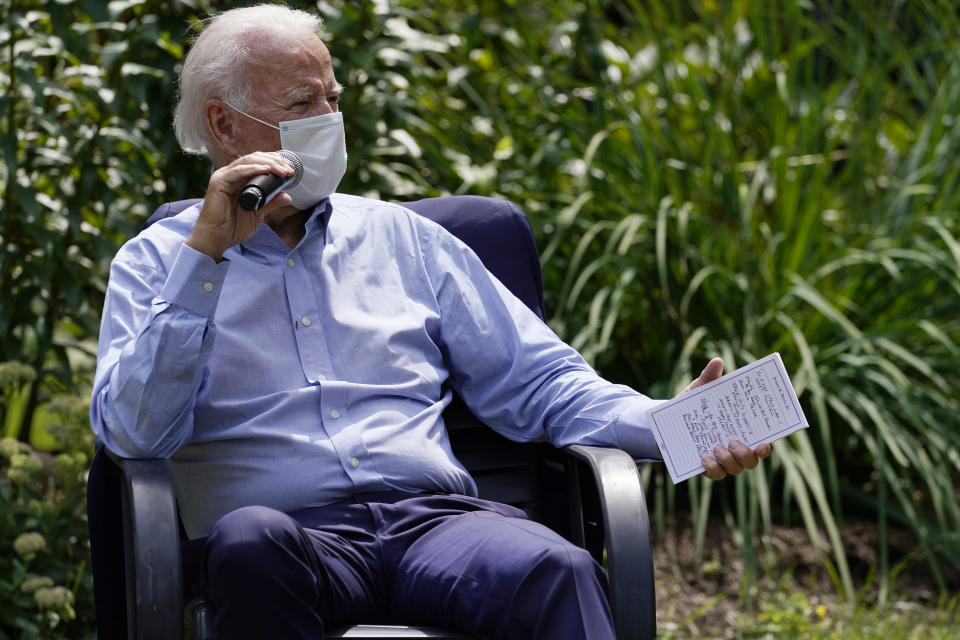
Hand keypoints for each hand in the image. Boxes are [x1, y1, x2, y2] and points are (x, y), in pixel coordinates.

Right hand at [186, 152, 294, 260]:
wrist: (217, 239)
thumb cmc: (233, 227)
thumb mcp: (257, 213)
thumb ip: (270, 203)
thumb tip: (287, 197)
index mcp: (238, 179)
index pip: (257, 162)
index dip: (274, 162)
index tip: (289, 169)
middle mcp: (230, 175)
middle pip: (254, 158)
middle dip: (274, 161)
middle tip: (289, 169)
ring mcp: (223, 177)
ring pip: (248, 161)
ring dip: (268, 163)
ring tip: (282, 170)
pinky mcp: (219, 182)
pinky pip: (238, 171)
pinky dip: (253, 169)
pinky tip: (266, 169)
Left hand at [679, 357, 772, 480]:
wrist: (667, 420)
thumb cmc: (691, 404)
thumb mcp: (700, 390)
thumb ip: (710, 377)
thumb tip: (717, 361)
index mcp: (740, 430)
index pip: (761, 443)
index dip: (766, 447)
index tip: (764, 443)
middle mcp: (735, 449)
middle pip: (751, 461)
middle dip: (745, 454)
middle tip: (732, 441)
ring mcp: (722, 460)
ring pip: (736, 469)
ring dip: (729, 460)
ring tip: (716, 447)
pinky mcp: (706, 467)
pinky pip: (716, 474)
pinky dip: (712, 468)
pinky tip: (704, 458)